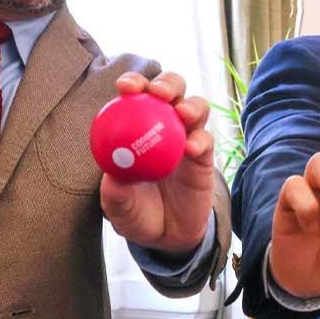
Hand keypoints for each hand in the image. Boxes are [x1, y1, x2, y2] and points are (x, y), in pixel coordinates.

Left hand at [101, 71, 215, 253]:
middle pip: (170, 91)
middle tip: (159, 93)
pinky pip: (206, 140)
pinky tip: (191, 148)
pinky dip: (200, 139)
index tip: (126, 87)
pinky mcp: (205, 156)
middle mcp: (164, 126)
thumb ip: (116, 194)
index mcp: (137, 127)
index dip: (133, 84)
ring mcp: (187, 138)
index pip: (135, 97)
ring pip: (195, 107)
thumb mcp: (120, 209)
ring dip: (190, 104)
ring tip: (182, 113)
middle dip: (166, 83)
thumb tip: (113, 176)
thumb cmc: (137, 214)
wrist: (168, 235)